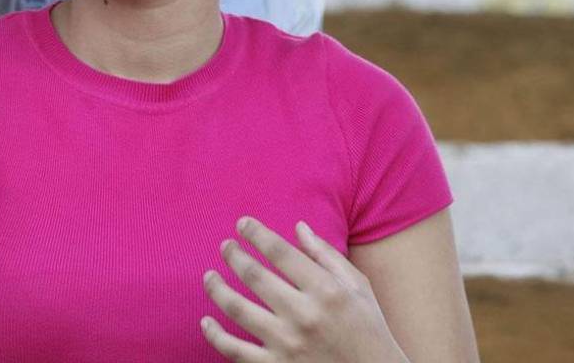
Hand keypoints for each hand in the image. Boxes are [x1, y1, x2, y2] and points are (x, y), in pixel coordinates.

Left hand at [201, 217, 407, 361]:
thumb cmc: (368, 329)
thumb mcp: (358, 287)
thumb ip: (326, 255)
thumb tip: (298, 227)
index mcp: (326, 291)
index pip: (280, 252)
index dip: (256, 233)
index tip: (242, 224)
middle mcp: (304, 315)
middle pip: (254, 276)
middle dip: (234, 255)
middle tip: (225, 247)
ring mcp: (287, 344)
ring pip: (237, 309)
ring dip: (216, 289)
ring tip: (209, 277)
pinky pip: (234, 350)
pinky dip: (214, 335)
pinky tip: (206, 321)